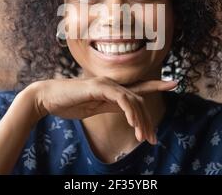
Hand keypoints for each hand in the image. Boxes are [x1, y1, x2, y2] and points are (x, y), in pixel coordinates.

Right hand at [28, 77, 176, 144]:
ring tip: (143, 138)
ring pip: (133, 101)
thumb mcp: (95, 108)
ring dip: (140, 121)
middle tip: (153, 139)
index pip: (139, 88)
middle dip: (148, 121)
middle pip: (140, 101)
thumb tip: (127, 113)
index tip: (174, 82)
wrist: (47, 99)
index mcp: (112, 90)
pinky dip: (130, 111)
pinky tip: (132, 123)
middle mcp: (112, 85)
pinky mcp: (99, 87)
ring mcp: (106, 84)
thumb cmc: (69, 104)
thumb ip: (111, 107)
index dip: (157, 85)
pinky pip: (121, 98)